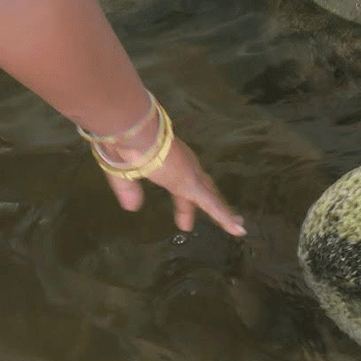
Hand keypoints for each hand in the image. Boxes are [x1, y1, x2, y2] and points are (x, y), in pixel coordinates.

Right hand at [97, 125, 245, 236]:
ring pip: (211, 196)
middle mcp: (182, 165)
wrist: (130, 130)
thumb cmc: (121, 144)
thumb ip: (128, 189)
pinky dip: (225, 218)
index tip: (184, 221)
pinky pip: (212, 205)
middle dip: (207, 205)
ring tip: (238, 226)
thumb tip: (132, 208)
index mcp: (166, 161)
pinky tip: (238, 231)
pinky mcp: (191, 184)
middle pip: (201, 189)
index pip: (179, 185)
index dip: (183, 204)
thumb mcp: (121, 170)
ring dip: (223, 211)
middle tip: (221, 221)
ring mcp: (189, 174)